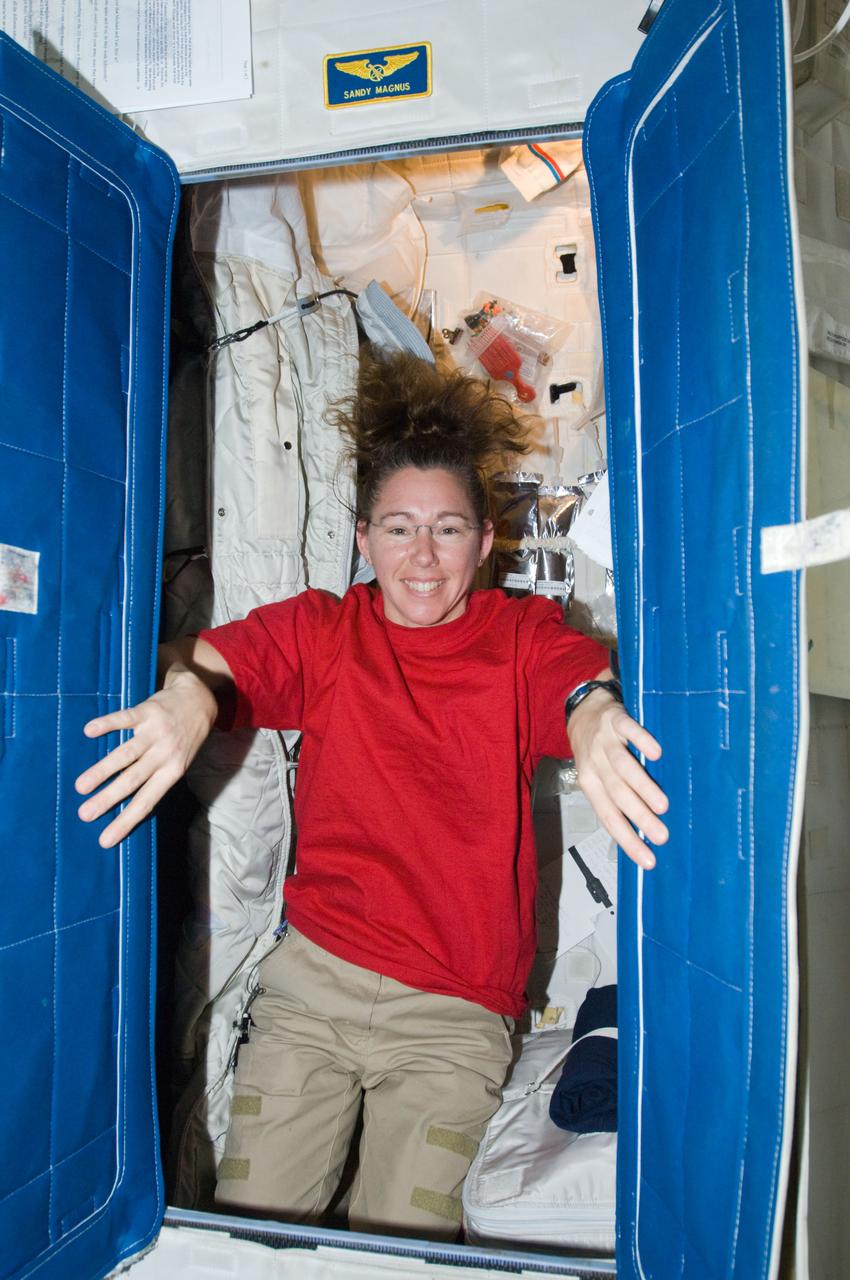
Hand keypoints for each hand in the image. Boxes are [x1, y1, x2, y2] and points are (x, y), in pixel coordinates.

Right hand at [75, 668, 217, 848]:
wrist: (199, 700)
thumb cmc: (185, 737)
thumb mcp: (179, 761)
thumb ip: (155, 777)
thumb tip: (127, 803)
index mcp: (172, 771)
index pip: (147, 801)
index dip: (126, 821)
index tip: (105, 839)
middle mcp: (164, 754)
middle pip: (133, 780)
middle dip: (108, 799)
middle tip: (85, 814)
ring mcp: (156, 733)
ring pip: (126, 754)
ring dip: (102, 770)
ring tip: (81, 786)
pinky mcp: (148, 711)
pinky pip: (125, 718)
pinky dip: (107, 724)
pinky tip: (89, 731)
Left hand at [567, 686, 667, 869]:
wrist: (582, 710)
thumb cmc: (596, 751)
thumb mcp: (598, 776)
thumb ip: (618, 798)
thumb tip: (645, 832)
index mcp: (590, 783)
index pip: (607, 817)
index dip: (627, 839)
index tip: (648, 860)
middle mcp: (595, 763)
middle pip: (616, 794)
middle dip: (639, 817)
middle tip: (662, 835)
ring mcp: (605, 741)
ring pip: (622, 766)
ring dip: (642, 787)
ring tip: (662, 806)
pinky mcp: (615, 719)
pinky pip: (629, 730)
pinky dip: (641, 741)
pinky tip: (657, 753)